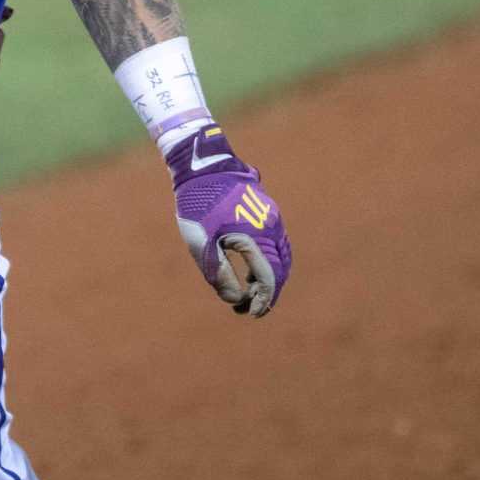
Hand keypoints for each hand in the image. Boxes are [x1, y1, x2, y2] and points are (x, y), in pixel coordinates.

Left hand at [166, 128, 290, 317]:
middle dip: (268, 292)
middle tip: (250, 308)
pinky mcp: (268, 211)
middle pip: (280, 269)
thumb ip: (218, 273)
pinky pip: (276, 243)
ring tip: (248, 292)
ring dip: (269, 277)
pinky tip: (249, 270)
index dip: (263, 299)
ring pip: (281, 256)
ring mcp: (272, 217)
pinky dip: (267, 260)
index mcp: (256, 236)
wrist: (204, 166)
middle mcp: (272, 227)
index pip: (269, 277)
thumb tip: (235, 299)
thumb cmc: (198, 205)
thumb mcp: (201, 243)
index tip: (252, 313)